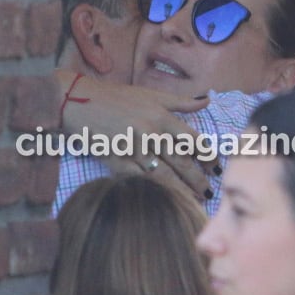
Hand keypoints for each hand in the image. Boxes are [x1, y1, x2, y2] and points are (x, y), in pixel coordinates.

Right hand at [56, 70, 215, 200]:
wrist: (78, 103)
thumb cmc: (116, 97)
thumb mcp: (150, 94)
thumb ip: (180, 101)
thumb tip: (207, 99)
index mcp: (161, 116)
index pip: (193, 140)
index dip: (208, 156)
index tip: (216, 167)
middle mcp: (151, 133)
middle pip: (182, 161)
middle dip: (198, 179)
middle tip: (209, 192)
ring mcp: (134, 149)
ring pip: (164, 175)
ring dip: (181, 189)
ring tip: (194, 201)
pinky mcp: (117, 161)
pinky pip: (140, 180)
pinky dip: (154, 191)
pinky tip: (165, 200)